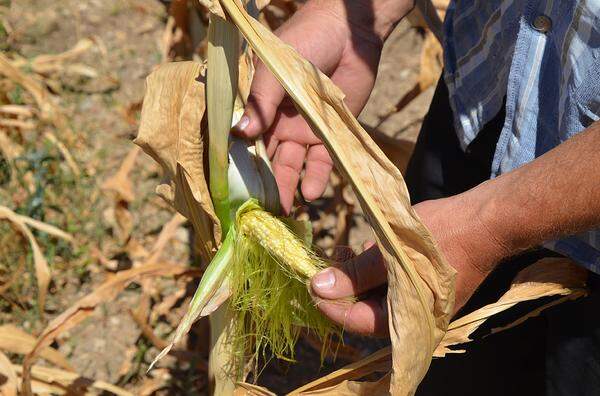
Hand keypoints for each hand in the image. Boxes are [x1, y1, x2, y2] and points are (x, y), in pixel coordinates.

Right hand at [233, 0, 411, 212]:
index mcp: (258, 106)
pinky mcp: (329, 135)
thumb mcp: (276, 69)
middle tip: (256, 211)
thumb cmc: (306, 40)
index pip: (242, 139)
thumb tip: (240, 133)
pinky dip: (316, 177)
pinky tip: (311, 193)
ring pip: (290, 165)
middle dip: (260, 184)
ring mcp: (302, 130)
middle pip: (264, 159)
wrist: (350, 33)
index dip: (235, 163)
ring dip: (286, 187)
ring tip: (282, 211)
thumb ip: (261, 101)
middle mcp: (276, 122)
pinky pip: (321, 162)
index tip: (229, 189)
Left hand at [310, 192, 511, 335]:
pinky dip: (374, 269)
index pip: (359, 322)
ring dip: (356, 276)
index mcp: (410, 319)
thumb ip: (357, 273)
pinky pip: (390, 283)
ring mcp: (420, 300)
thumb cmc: (444, 235)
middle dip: (343, 288)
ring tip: (342, 253)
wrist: (489, 220)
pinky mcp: (422, 284)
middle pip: (367, 311)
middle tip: (322, 266)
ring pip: (377, 295)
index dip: (331, 305)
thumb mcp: (393, 252)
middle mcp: (415, 317)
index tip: (309, 283)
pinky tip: (362, 249)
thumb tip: (320, 288)